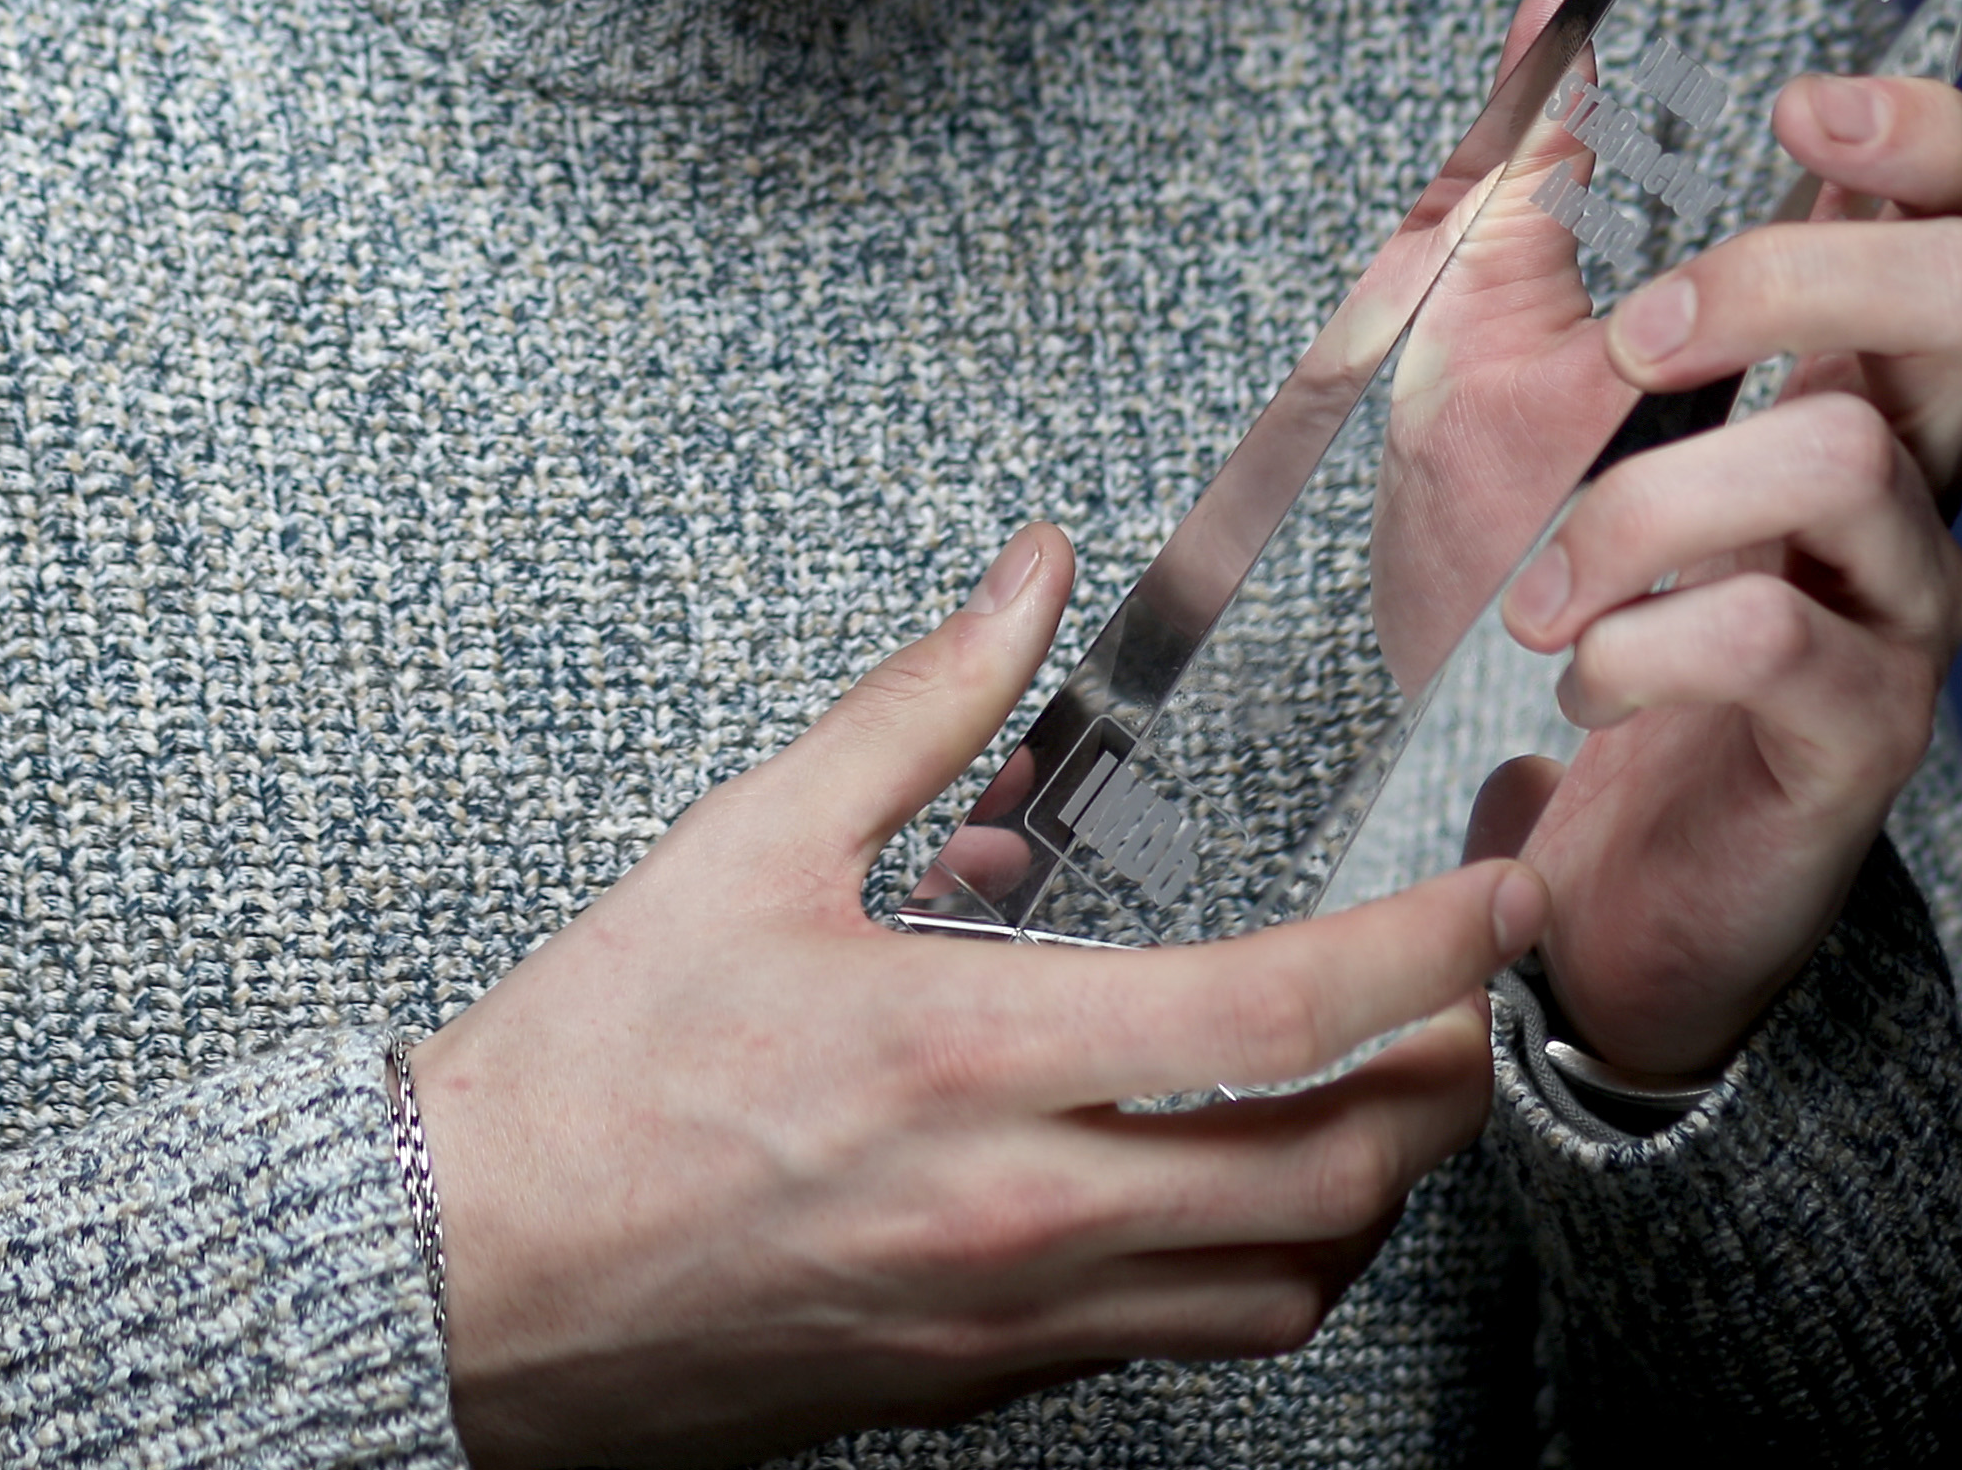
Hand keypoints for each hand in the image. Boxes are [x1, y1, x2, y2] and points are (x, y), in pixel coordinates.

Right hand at [413, 526, 1549, 1467]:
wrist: (463, 1276)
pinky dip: (1256, 1262)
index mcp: (973, 1058)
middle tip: (1460, 990)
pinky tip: (1225, 1178)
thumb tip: (1032, 577)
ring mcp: (1011, 1320)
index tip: (1498, 890)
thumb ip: (919, 707)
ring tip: (1366, 1084)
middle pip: (1339, 1174)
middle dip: (1443, 1076)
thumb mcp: (748, 847)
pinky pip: (1185, 1341)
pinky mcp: (980, 1386)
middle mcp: (1022, 1212)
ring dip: (1367, 1186)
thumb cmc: (592, 1067)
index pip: (1280, 1019)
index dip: (1427, 952)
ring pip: (1288, 1283)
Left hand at [1485, 68, 1961, 1080]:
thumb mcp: (1476, 367)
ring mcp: (1901, 604)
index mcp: (1833, 364)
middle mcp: (1906, 470)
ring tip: (1542, 586)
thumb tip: (1558, 6)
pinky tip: (1577, 674)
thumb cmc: (1518, 599)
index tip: (1799, 105)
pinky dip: (1638, 640)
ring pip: (1845, 462)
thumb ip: (1518, 198)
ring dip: (1647, 502)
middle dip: (1788, 271)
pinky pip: (1776, 634)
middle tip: (1639, 340)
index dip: (1928, 131)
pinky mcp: (1862, 735)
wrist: (1514, 852)